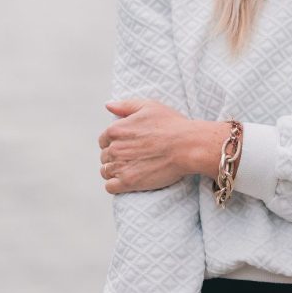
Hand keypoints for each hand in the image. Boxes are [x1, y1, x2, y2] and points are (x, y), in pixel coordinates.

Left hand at [98, 98, 229, 194]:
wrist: (187, 146)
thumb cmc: (171, 124)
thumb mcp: (149, 106)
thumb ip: (125, 105)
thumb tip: (108, 105)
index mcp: (116, 129)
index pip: (103, 139)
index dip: (115, 142)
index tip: (128, 144)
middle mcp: (114, 148)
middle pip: (105, 156)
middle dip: (116, 156)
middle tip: (134, 156)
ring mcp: (120, 166)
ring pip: (106, 171)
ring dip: (115, 171)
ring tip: (132, 168)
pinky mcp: (128, 182)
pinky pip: (110, 187)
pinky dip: (116, 184)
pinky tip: (129, 178)